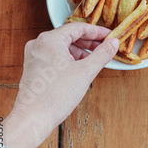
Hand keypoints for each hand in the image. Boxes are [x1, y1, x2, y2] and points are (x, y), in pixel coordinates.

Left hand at [4, 23, 118, 147]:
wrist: (33, 119)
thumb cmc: (54, 97)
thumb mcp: (85, 72)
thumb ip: (102, 54)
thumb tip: (113, 43)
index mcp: (49, 40)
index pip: (78, 28)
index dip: (97, 32)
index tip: (109, 36)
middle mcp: (39, 44)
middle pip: (70, 36)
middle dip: (89, 42)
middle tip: (105, 47)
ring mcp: (35, 56)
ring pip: (63, 47)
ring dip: (80, 52)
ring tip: (95, 60)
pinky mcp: (35, 67)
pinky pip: (56, 57)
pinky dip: (70, 60)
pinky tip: (81, 68)